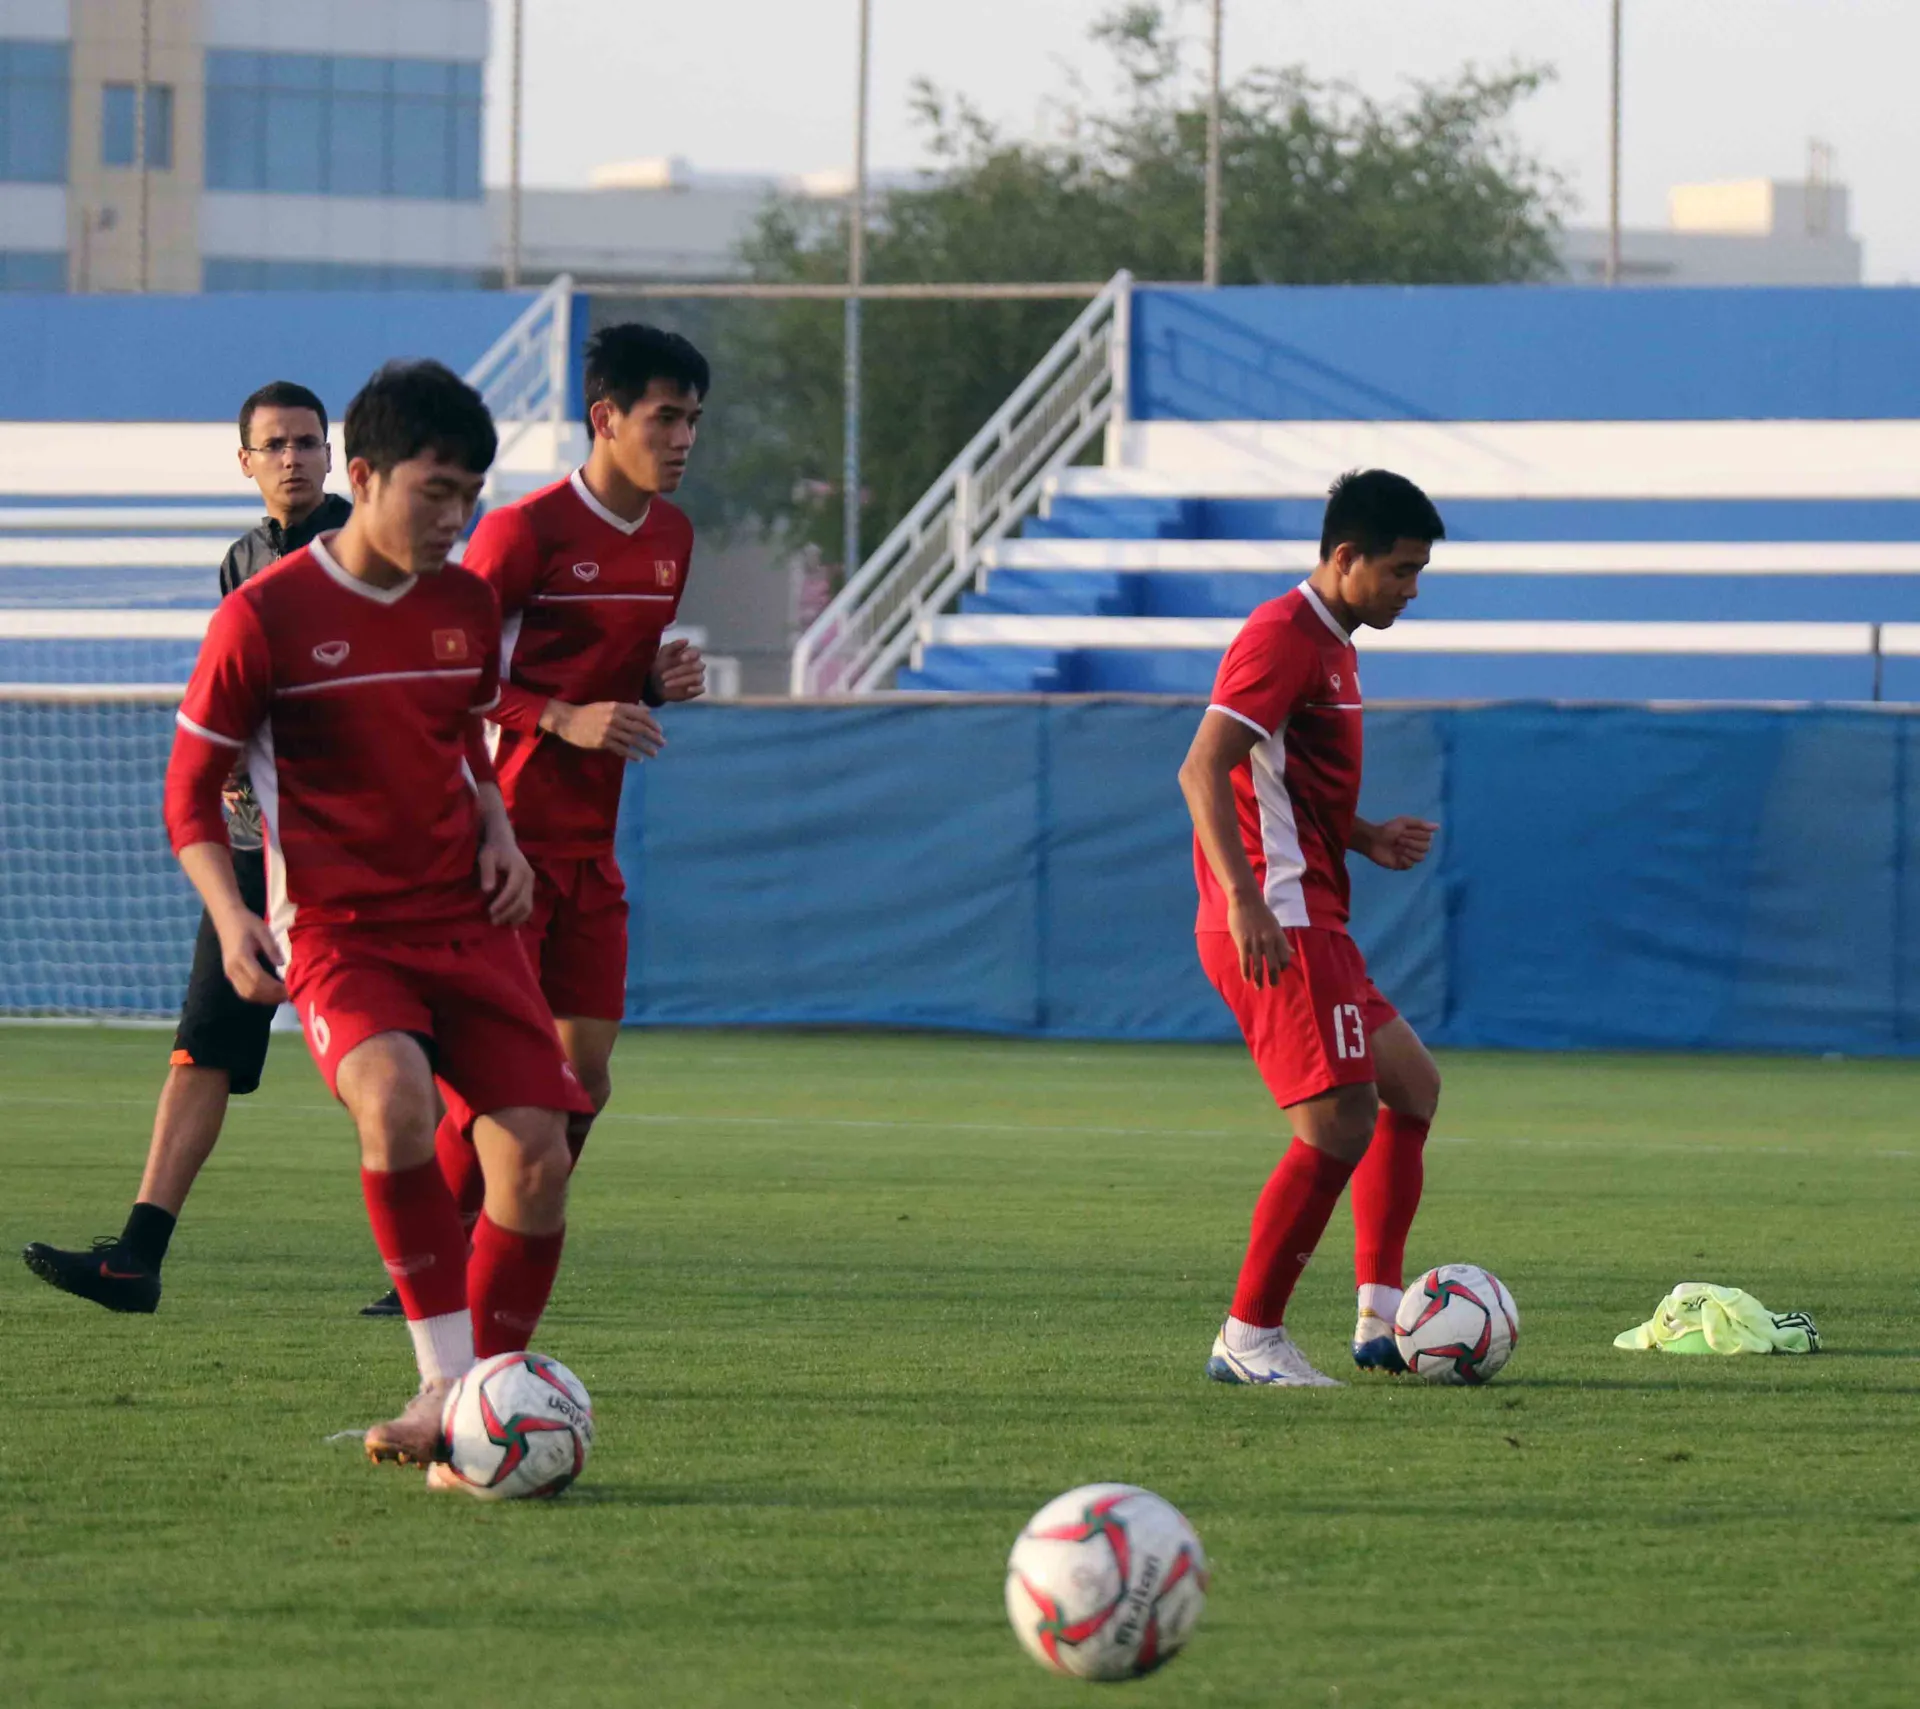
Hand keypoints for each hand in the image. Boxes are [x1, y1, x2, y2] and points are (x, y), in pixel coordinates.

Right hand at [215, 909, 286, 1005]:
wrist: (227, 918)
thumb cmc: (247, 922)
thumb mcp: (263, 931)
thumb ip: (272, 948)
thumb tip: (282, 964)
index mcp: (241, 957)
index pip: (258, 979)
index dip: (275, 987)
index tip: (290, 989)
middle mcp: (233, 968)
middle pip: (252, 990)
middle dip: (272, 996)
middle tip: (290, 995)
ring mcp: (229, 973)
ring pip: (247, 994)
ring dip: (265, 998)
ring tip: (282, 996)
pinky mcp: (230, 974)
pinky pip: (243, 991)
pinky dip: (257, 996)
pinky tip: (270, 994)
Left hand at [478, 823, 535, 926]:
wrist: (504, 843)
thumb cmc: (493, 850)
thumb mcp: (486, 857)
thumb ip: (487, 873)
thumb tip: (487, 891)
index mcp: (519, 869)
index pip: (513, 889)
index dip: (503, 902)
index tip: (490, 911)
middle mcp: (529, 877)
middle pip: (523, 901)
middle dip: (508, 913)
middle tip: (493, 921)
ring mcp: (532, 884)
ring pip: (528, 906)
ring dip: (515, 917)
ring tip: (500, 922)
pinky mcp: (530, 889)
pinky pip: (529, 906)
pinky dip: (520, 916)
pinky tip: (510, 922)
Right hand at [547, 699, 663, 760]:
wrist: (568, 720)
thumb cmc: (591, 713)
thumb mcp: (609, 706)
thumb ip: (629, 709)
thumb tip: (648, 710)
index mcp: (617, 707)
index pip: (640, 715)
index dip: (652, 723)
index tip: (660, 731)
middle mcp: (614, 718)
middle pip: (639, 728)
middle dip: (653, 737)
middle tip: (663, 743)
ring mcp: (608, 730)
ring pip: (632, 740)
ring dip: (645, 748)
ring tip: (654, 753)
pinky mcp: (602, 742)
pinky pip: (620, 749)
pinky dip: (631, 754)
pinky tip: (638, 759)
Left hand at [652, 637, 705, 701]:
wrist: (654, 684)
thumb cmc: (661, 666)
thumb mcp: (663, 654)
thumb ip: (673, 646)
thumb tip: (686, 640)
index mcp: (690, 655)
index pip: (697, 652)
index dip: (691, 655)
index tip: (682, 659)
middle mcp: (696, 666)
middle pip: (697, 666)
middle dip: (680, 671)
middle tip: (663, 676)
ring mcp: (697, 678)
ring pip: (698, 678)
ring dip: (682, 680)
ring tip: (666, 684)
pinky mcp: (696, 689)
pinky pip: (701, 689)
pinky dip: (695, 689)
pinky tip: (688, 689)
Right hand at [1227, 892, 1290, 987]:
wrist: (1245, 900)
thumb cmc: (1260, 912)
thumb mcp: (1275, 926)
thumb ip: (1282, 941)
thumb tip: (1292, 952)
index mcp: (1278, 936)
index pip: (1284, 957)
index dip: (1282, 967)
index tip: (1279, 973)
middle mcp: (1268, 941)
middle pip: (1272, 964)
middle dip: (1273, 978)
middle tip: (1273, 986)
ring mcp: (1255, 942)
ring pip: (1258, 966)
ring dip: (1259, 979)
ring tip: (1258, 987)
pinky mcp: (1243, 942)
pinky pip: (1245, 961)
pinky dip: (1246, 972)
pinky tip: (1246, 979)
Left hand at [1358, 817, 1438, 870]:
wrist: (1373, 840)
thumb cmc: (1388, 829)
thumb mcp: (1404, 822)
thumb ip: (1421, 824)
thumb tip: (1438, 826)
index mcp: (1419, 836)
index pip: (1428, 837)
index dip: (1416, 834)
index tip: (1404, 831)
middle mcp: (1417, 847)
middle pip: (1425, 848)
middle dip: (1410, 842)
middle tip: (1398, 839)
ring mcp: (1410, 857)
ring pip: (1420, 857)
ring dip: (1407, 850)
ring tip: (1396, 847)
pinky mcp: (1402, 865)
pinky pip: (1410, 864)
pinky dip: (1402, 859)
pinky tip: (1395, 856)